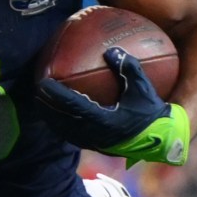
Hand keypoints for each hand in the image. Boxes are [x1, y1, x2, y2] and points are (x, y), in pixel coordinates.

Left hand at [36, 46, 190, 164]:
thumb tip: (112, 50)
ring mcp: (94, 143)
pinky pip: (71, 135)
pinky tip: (56, 115)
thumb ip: (128, 68)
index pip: (73, 106)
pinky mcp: (96, 146)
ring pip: (64, 130)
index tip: (43, 82)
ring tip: (40, 102)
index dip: (56, 94)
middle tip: (35, 89)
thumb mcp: (143, 88)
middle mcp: (96, 134)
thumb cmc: (152, 113)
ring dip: (50, 116)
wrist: (161, 140)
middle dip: (46, 105)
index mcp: (104, 121)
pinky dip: (60, 124)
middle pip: (62, 120)